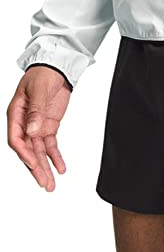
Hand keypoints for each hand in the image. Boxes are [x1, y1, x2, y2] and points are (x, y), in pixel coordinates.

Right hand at [7, 67, 71, 190]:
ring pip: (39, 152)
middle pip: (28, 150)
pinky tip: (61, 169)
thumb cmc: (43, 74)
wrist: (56, 67)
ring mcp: (36, 126)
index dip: (24, 153)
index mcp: (15, 114)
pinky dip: (56, 157)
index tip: (34, 164)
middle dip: (36, 168)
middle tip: (44, 184)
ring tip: (51, 184)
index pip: (16, 139)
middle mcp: (24, 123)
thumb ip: (36, 111)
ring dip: (45, 168)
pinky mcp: (48, 127)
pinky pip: (50, 145)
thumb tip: (32, 131)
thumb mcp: (39, 90)